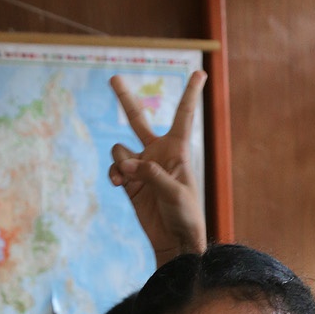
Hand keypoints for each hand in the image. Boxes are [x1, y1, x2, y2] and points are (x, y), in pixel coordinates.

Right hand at [110, 70, 206, 264]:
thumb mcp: (175, 193)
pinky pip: (115, 168)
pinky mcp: (130, 182)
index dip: (191, 93)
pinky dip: (114, 173)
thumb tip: (125, 165)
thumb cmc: (185, 216)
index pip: (184, 114)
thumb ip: (151, 175)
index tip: (201, 72)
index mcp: (177, 149)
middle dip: (124, 98)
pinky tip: (119, 183)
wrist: (174, 240)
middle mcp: (158, 153)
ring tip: (128, 177)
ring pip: (120, 149)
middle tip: (113, 77)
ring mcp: (142, 166)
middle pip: (137, 118)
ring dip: (121, 161)